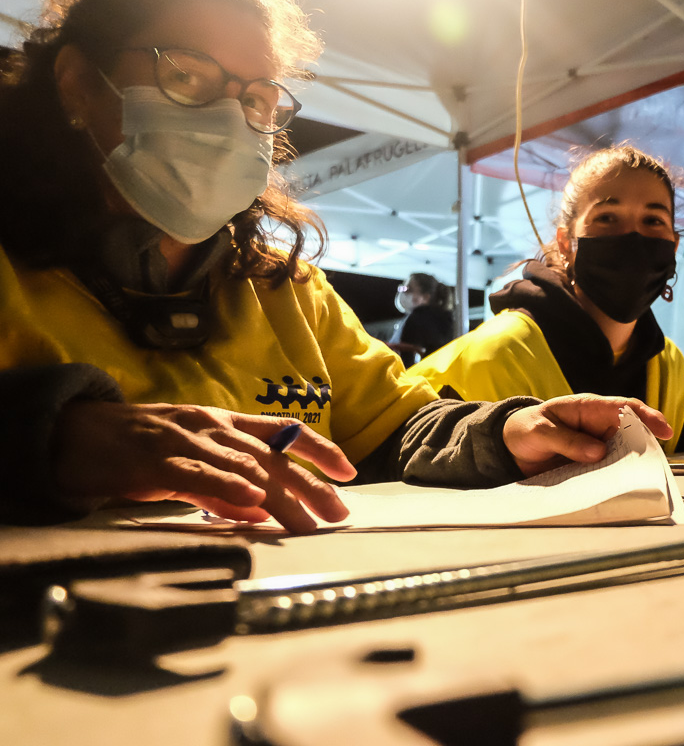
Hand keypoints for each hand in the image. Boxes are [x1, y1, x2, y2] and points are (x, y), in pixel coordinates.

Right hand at [52, 402, 355, 532]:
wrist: (72, 434)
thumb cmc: (134, 450)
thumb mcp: (189, 463)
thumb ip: (224, 486)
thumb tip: (262, 511)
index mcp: (224, 424)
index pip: (283, 431)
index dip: (318, 449)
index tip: (348, 473)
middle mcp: (212, 426)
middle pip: (273, 455)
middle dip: (310, 485)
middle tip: (337, 513)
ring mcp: (185, 440)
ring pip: (244, 466)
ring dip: (280, 496)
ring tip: (307, 521)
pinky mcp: (155, 460)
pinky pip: (198, 475)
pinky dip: (227, 487)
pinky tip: (251, 502)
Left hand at [501, 394, 672, 475]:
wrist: (512, 447)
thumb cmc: (527, 429)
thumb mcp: (541, 431)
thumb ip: (567, 440)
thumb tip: (598, 452)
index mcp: (590, 408)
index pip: (625, 408)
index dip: (648, 416)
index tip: (664, 430)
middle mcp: (599, 427)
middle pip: (633, 434)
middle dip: (647, 447)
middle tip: (654, 465)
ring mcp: (598, 448)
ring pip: (624, 456)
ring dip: (632, 467)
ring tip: (641, 481)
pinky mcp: (592, 467)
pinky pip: (609, 473)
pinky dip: (616, 480)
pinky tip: (619, 491)